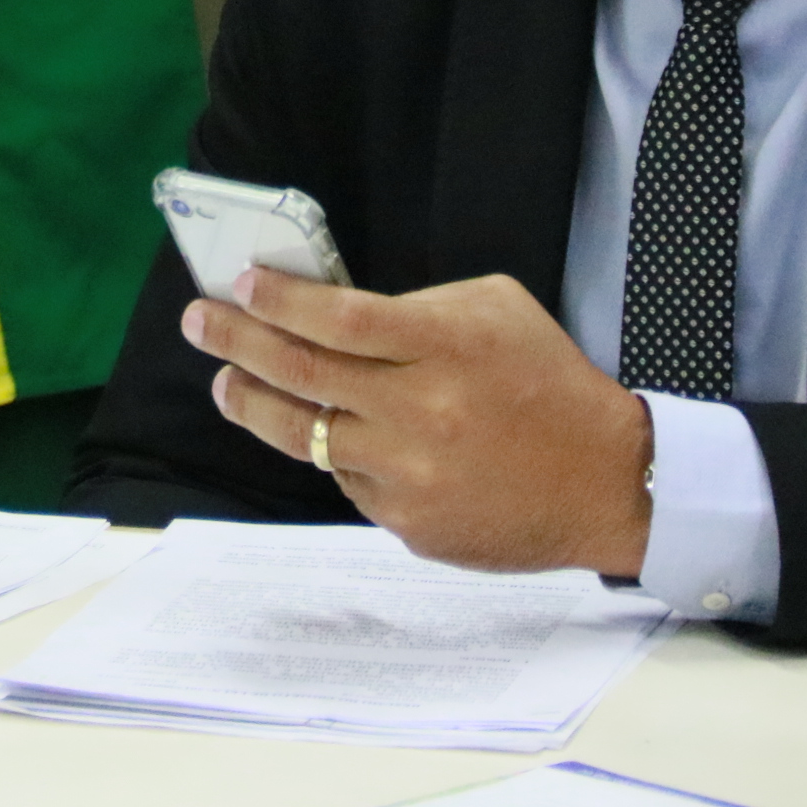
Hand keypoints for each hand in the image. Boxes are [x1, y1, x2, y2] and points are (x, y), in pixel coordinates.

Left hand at [184, 269, 652, 574]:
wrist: (608, 483)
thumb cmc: (549, 382)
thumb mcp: (497, 312)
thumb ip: (418, 306)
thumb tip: (333, 308)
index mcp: (447, 346)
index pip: (339, 317)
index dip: (280, 300)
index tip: (239, 284)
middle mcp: (423, 411)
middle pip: (302, 373)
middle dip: (237, 341)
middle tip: (198, 322)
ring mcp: (412, 473)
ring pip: (303, 435)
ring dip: (253, 403)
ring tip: (227, 382)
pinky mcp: (410, 522)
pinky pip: (346, 480)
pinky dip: (326, 453)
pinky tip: (319, 433)